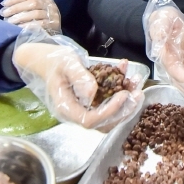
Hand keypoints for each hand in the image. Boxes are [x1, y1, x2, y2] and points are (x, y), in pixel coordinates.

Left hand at [0, 0, 60, 31]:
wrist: (50, 34)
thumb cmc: (38, 19)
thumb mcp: (31, 8)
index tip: (4, 4)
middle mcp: (50, 5)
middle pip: (32, 3)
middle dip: (16, 8)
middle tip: (4, 13)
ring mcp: (53, 16)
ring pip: (35, 13)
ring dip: (20, 17)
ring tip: (9, 22)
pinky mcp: (53, 26)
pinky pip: (39, 25)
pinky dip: (27, 25)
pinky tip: (18, 28)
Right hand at [13, 42, 141, 132]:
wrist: (45, 59)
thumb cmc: (53, 60)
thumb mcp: (66, 64)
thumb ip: (79, 77)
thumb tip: (93, 93)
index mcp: (66, 108)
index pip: (90, 120)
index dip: (110, 111)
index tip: (123, 94)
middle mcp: (76, 113)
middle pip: (104, 123)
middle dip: (124, 110)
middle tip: (138, 93)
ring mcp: (84, 109)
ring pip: (110, 116)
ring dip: (127, 102)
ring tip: (137, 83)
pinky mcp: (92, 102)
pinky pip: (109, 103)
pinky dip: (121, 91)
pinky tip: (127, 74)